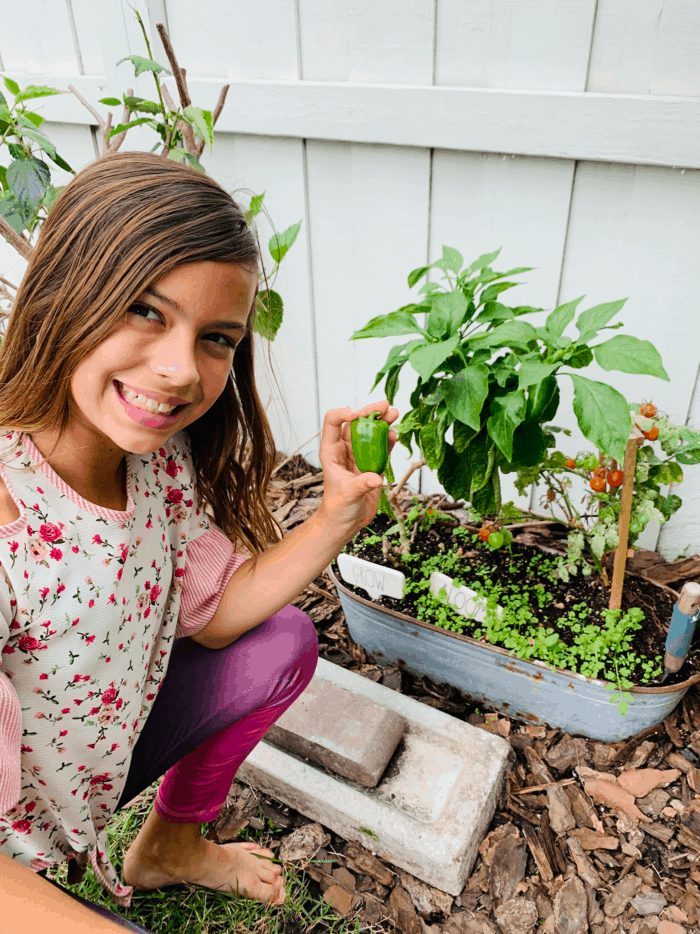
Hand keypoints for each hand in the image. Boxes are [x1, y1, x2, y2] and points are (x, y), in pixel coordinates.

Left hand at [316, 401, 398, 534]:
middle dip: (369, 412)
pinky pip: (381, 447)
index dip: (344, 413)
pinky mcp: (372, 464)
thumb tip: (375, 479)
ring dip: (382, 422)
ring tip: (395, 413)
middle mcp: (344, 449)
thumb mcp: (347, 495)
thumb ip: (360, 485)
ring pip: (370, 432)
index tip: (359, 414)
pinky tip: (395, 434)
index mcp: (331, 451)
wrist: (347, 522)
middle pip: (355, 423)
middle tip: (385, 406)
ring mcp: (359, 455)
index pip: (333, 422)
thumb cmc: (338, 508)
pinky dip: (388, 440)